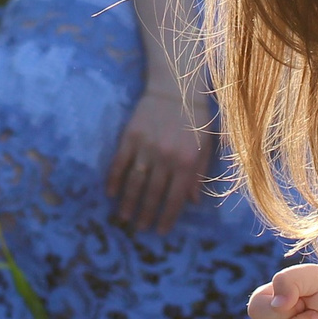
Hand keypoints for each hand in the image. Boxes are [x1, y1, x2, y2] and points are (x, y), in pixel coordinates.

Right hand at [107, 86, 209, 233]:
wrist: (175, 87)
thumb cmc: (196, 118)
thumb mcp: (206, 145)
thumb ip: (201, 173)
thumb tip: (193, 202)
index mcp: (187, 162)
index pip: (176, 197)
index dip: (168, 217)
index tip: (160, 231)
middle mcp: (166, 158)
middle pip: (153, 194)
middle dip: (146, 215)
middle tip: (140, 229)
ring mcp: (146, 148)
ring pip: (135, 183)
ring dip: (129, 203)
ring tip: (124, 218)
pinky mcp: (130, 137)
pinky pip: (119, 163)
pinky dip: (114, 180)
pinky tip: (110, 193)